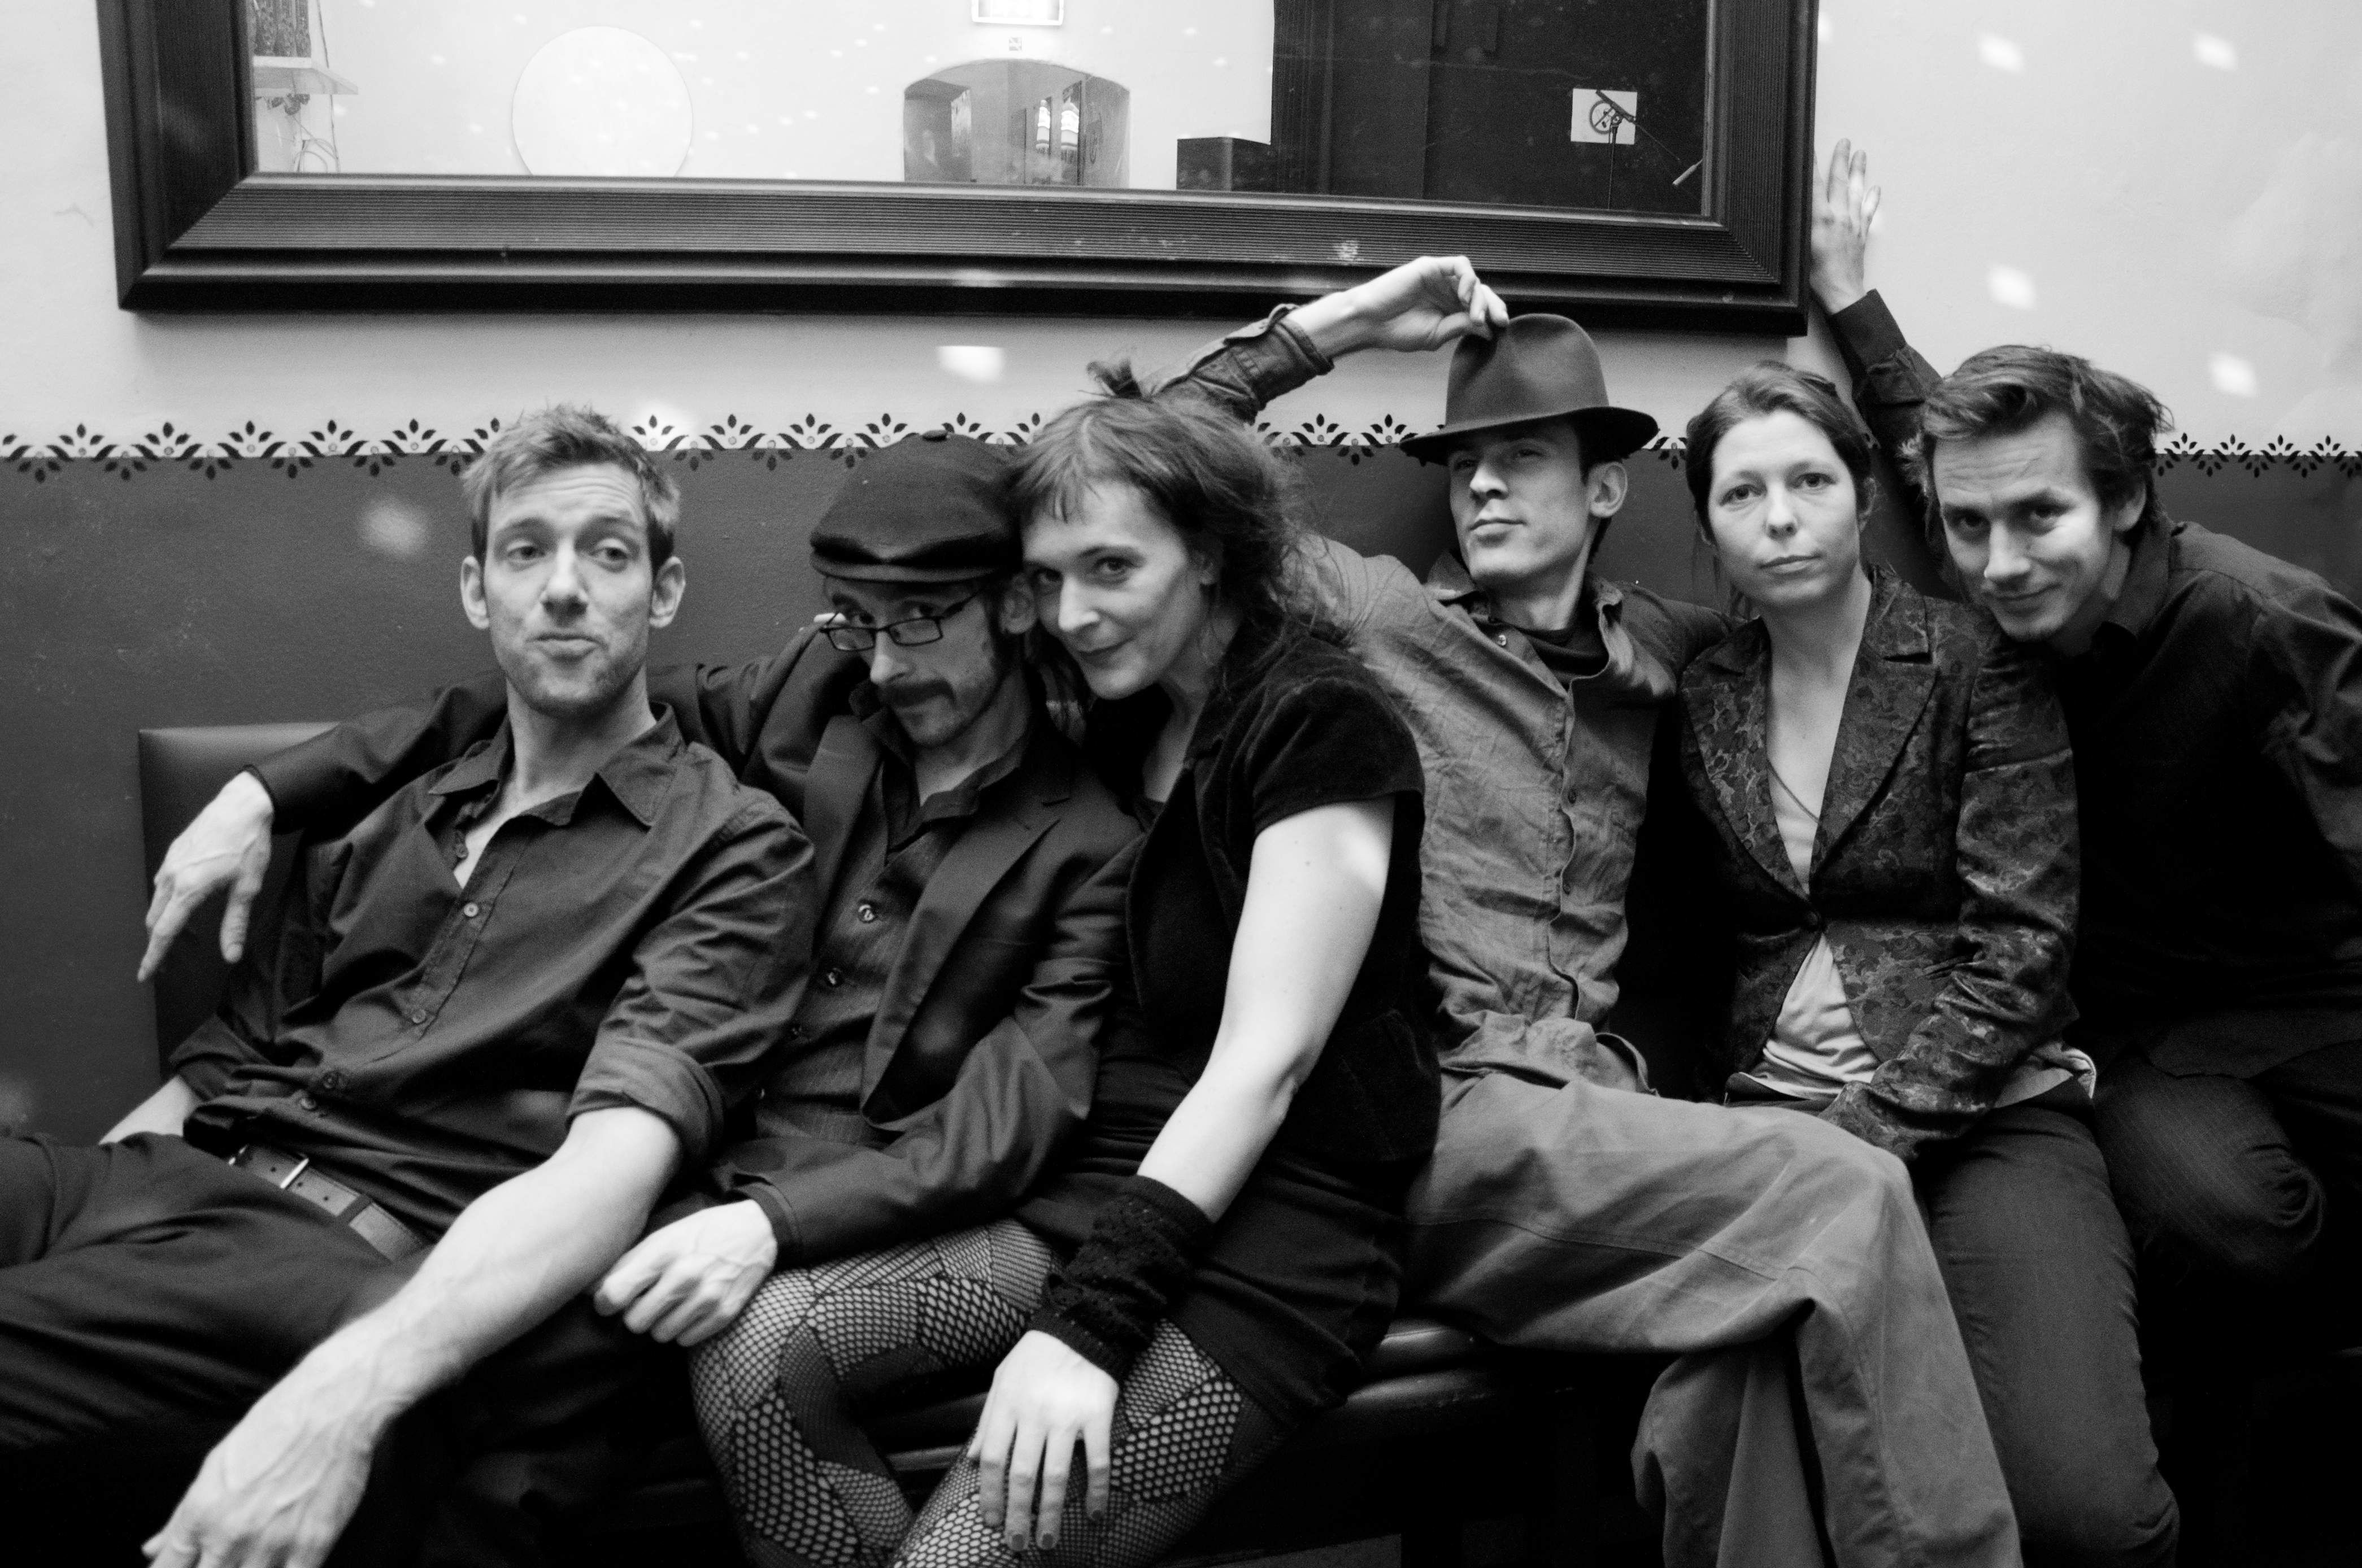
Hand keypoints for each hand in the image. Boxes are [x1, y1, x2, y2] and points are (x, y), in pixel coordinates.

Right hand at [140, 770, 274, 982]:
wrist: (242, 806)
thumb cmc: (248, 846)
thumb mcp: (247, 888)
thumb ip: (235, 924)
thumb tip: (231, 956)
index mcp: (188, 889)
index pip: (164, 932)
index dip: (154, 957)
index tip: (144, 975)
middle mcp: (172, 877)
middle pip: (156, 920)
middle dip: (157, 943)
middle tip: (163, 964)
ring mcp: (170, 863)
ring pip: (156, 901)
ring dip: (162, 922)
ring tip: (174, 938)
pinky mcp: (173, 853)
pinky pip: (162, 884)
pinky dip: (165, 901)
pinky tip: (180, 904)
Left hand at [143, 1362, 381, 1567]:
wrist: (331, 1408)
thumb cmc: (273, 1427)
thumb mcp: (215, 1467)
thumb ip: (181, 1517)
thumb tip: (152, 1549)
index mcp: (201, 1513)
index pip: (168, 1567)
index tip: (186, 1567)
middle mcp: (230, 1534)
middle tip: (224, 1555)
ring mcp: (272, 1543)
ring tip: (252, 1557)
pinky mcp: (312, 1545)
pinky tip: (282, 1563)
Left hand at [591, 1200, 777, 1344]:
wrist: (757, 1231)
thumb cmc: (702, 1232)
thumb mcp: (663, 1236)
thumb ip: (627, 1263)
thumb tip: (588, 1289)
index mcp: (664, 1252)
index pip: (615, 1294)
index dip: (605, 1302)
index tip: (610, 1300)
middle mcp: (685, 1276)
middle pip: (635, 1322)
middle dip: (636, 1314)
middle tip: (648, 1300)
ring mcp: (707, 1297)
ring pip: (660, 1335)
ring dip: (661, 1323)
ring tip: (673, 1303)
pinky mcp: (724, 1314)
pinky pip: (686, 1340)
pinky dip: (684, 1330)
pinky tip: (692, 1309)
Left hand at [967, 1330, 1117, 1551]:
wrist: (1081, 1325)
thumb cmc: (1037, 1355)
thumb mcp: (1001, 1380)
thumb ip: (986, 1421)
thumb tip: (970, 1460)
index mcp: (1007, 1405)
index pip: (991, 1460)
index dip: (989, 1495)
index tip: (991, 1520)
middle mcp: (1034, 1414)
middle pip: (1021, 1475)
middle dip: (1017, 1515)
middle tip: (1016, 1543)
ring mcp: (1067, 1416)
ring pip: (1056, 1475)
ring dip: (1050, 1514)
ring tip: (1047, 1541)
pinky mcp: (1098, 1415)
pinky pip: (1098, 1461)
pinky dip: (1096, 1491)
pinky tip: (1094, 1514)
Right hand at [1290, 255, 1510, 359]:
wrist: (1370, 321)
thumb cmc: (1396, 330)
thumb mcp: (1436, 335)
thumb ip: (1461, 327)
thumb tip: (1489, 329)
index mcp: (1449, 308)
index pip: (1479, 307)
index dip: (1493, 314)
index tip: (1501, 327)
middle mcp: (1447, 291)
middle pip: (1481, 292)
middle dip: (1493, 305)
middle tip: (1498, 320)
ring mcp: (1440, 278)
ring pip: (1473, 279)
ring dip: (1479, 297)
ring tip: (1474, 315)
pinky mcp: (1431, 266)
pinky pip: (1460, 265)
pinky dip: (1468, 278)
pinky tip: (1465, 296)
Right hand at [1809, 139, 1880, 315]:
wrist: (1842, 293)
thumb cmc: (1816, 277)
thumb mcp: (1798, 248)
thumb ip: (1798, 226)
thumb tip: (1796, 207)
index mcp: (1821, 219)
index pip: (1814, 184)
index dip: (1811, 164)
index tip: (1810, 147)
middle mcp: (1839, 216)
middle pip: (1840, 181)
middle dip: (1841, 159)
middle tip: (1844, 142)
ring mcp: (1853, 224)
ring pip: (1857, 191)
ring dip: (1859, 171)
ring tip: (1861, 154)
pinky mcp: (1861, 234)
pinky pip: (1869, 210)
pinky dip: (1872, 198)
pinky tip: (1875, 188)